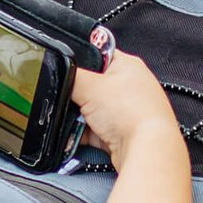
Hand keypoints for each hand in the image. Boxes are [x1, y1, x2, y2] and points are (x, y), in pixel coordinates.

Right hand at [71, 49, 181, 166]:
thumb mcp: (90, 85)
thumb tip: (57, 74)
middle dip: (77, 95)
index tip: (66, 69)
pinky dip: (83, 133)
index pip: (98, 53)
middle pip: (91, 85)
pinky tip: (76, 136)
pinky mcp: (121, 133)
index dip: (80, 59)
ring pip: (90, 110)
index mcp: (127, 65)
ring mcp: (126, 111)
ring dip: (78, 117)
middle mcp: (130, 86)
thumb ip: (70, 76)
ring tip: (74, 119)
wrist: (146, 148)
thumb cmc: (132, 111)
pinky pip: (93, 130)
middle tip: (70, 99)